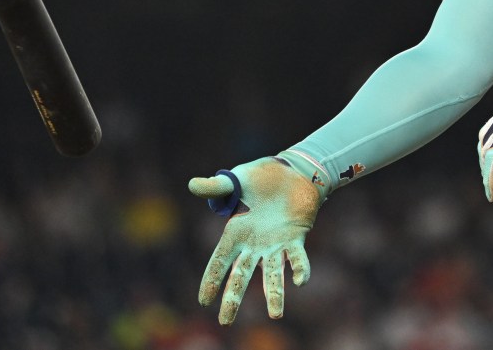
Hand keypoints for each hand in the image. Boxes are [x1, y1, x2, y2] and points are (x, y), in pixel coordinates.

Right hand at [188, 157, 320, 324]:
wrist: (291, 171)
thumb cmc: (259, 177)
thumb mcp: (235, 180)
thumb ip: (216, 187)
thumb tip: (192, 185)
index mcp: (235, 233)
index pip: (219, 262)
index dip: (211, 280)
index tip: (204, 301)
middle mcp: (254, 245)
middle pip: (241, 276)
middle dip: (233, 298)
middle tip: (226, 321)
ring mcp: (275, 244)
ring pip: (272, 275)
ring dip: (274, 294)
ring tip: (276, 315)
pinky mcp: (296, 238)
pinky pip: (297, 257)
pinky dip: (299, 268)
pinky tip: (301, 281)